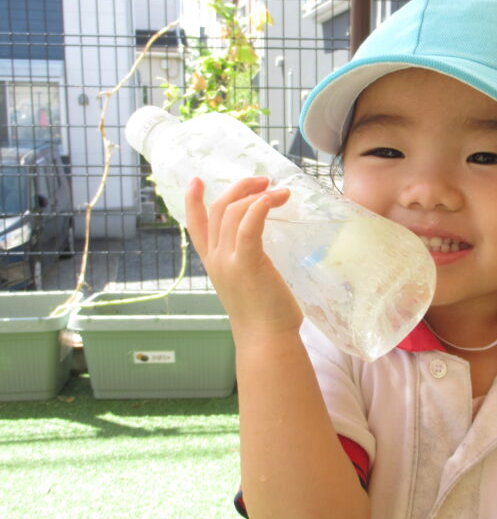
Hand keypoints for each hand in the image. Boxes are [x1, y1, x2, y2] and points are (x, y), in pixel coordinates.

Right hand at [185, 176, 302, 339]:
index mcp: (213, 262)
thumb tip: (257, 242)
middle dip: (238, 188)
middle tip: (263, 180)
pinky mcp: (248, 263)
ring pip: (233, 212)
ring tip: (280, 192)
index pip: (195, 225)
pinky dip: (259, 208)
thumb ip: (244, 261)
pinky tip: (274, 200)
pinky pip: (248, 226)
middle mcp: (216, 259)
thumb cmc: (263, 313)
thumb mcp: (245, 281)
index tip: (197, 180)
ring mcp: (229, 261)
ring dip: (257, 195)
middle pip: (217, 209)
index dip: (193, 200)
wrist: (265, 338)